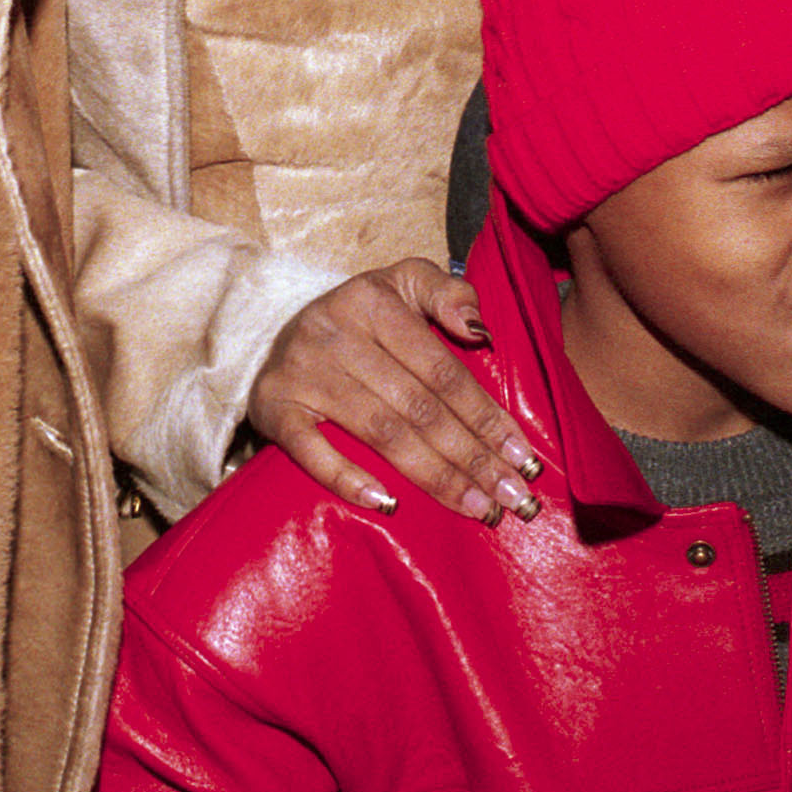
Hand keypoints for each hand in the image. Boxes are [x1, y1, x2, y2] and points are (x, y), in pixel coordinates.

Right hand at [247, 261, 539, 522]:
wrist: (269, 333)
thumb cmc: (356, 318)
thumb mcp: (401, 284)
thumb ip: (448, 292)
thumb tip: (480, 331)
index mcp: (372, 302)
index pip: (441, 370)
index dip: (486, 415)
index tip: (522, 456)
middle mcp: (334, 334)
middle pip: (419, 407)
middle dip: (472, 456)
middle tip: (511, 496)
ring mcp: (302, 373)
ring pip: (380, 432)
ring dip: (433, 476)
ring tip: (476, 507)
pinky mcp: (275, 408)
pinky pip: (312, 450)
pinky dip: (347, 480)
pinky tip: (387, 504)